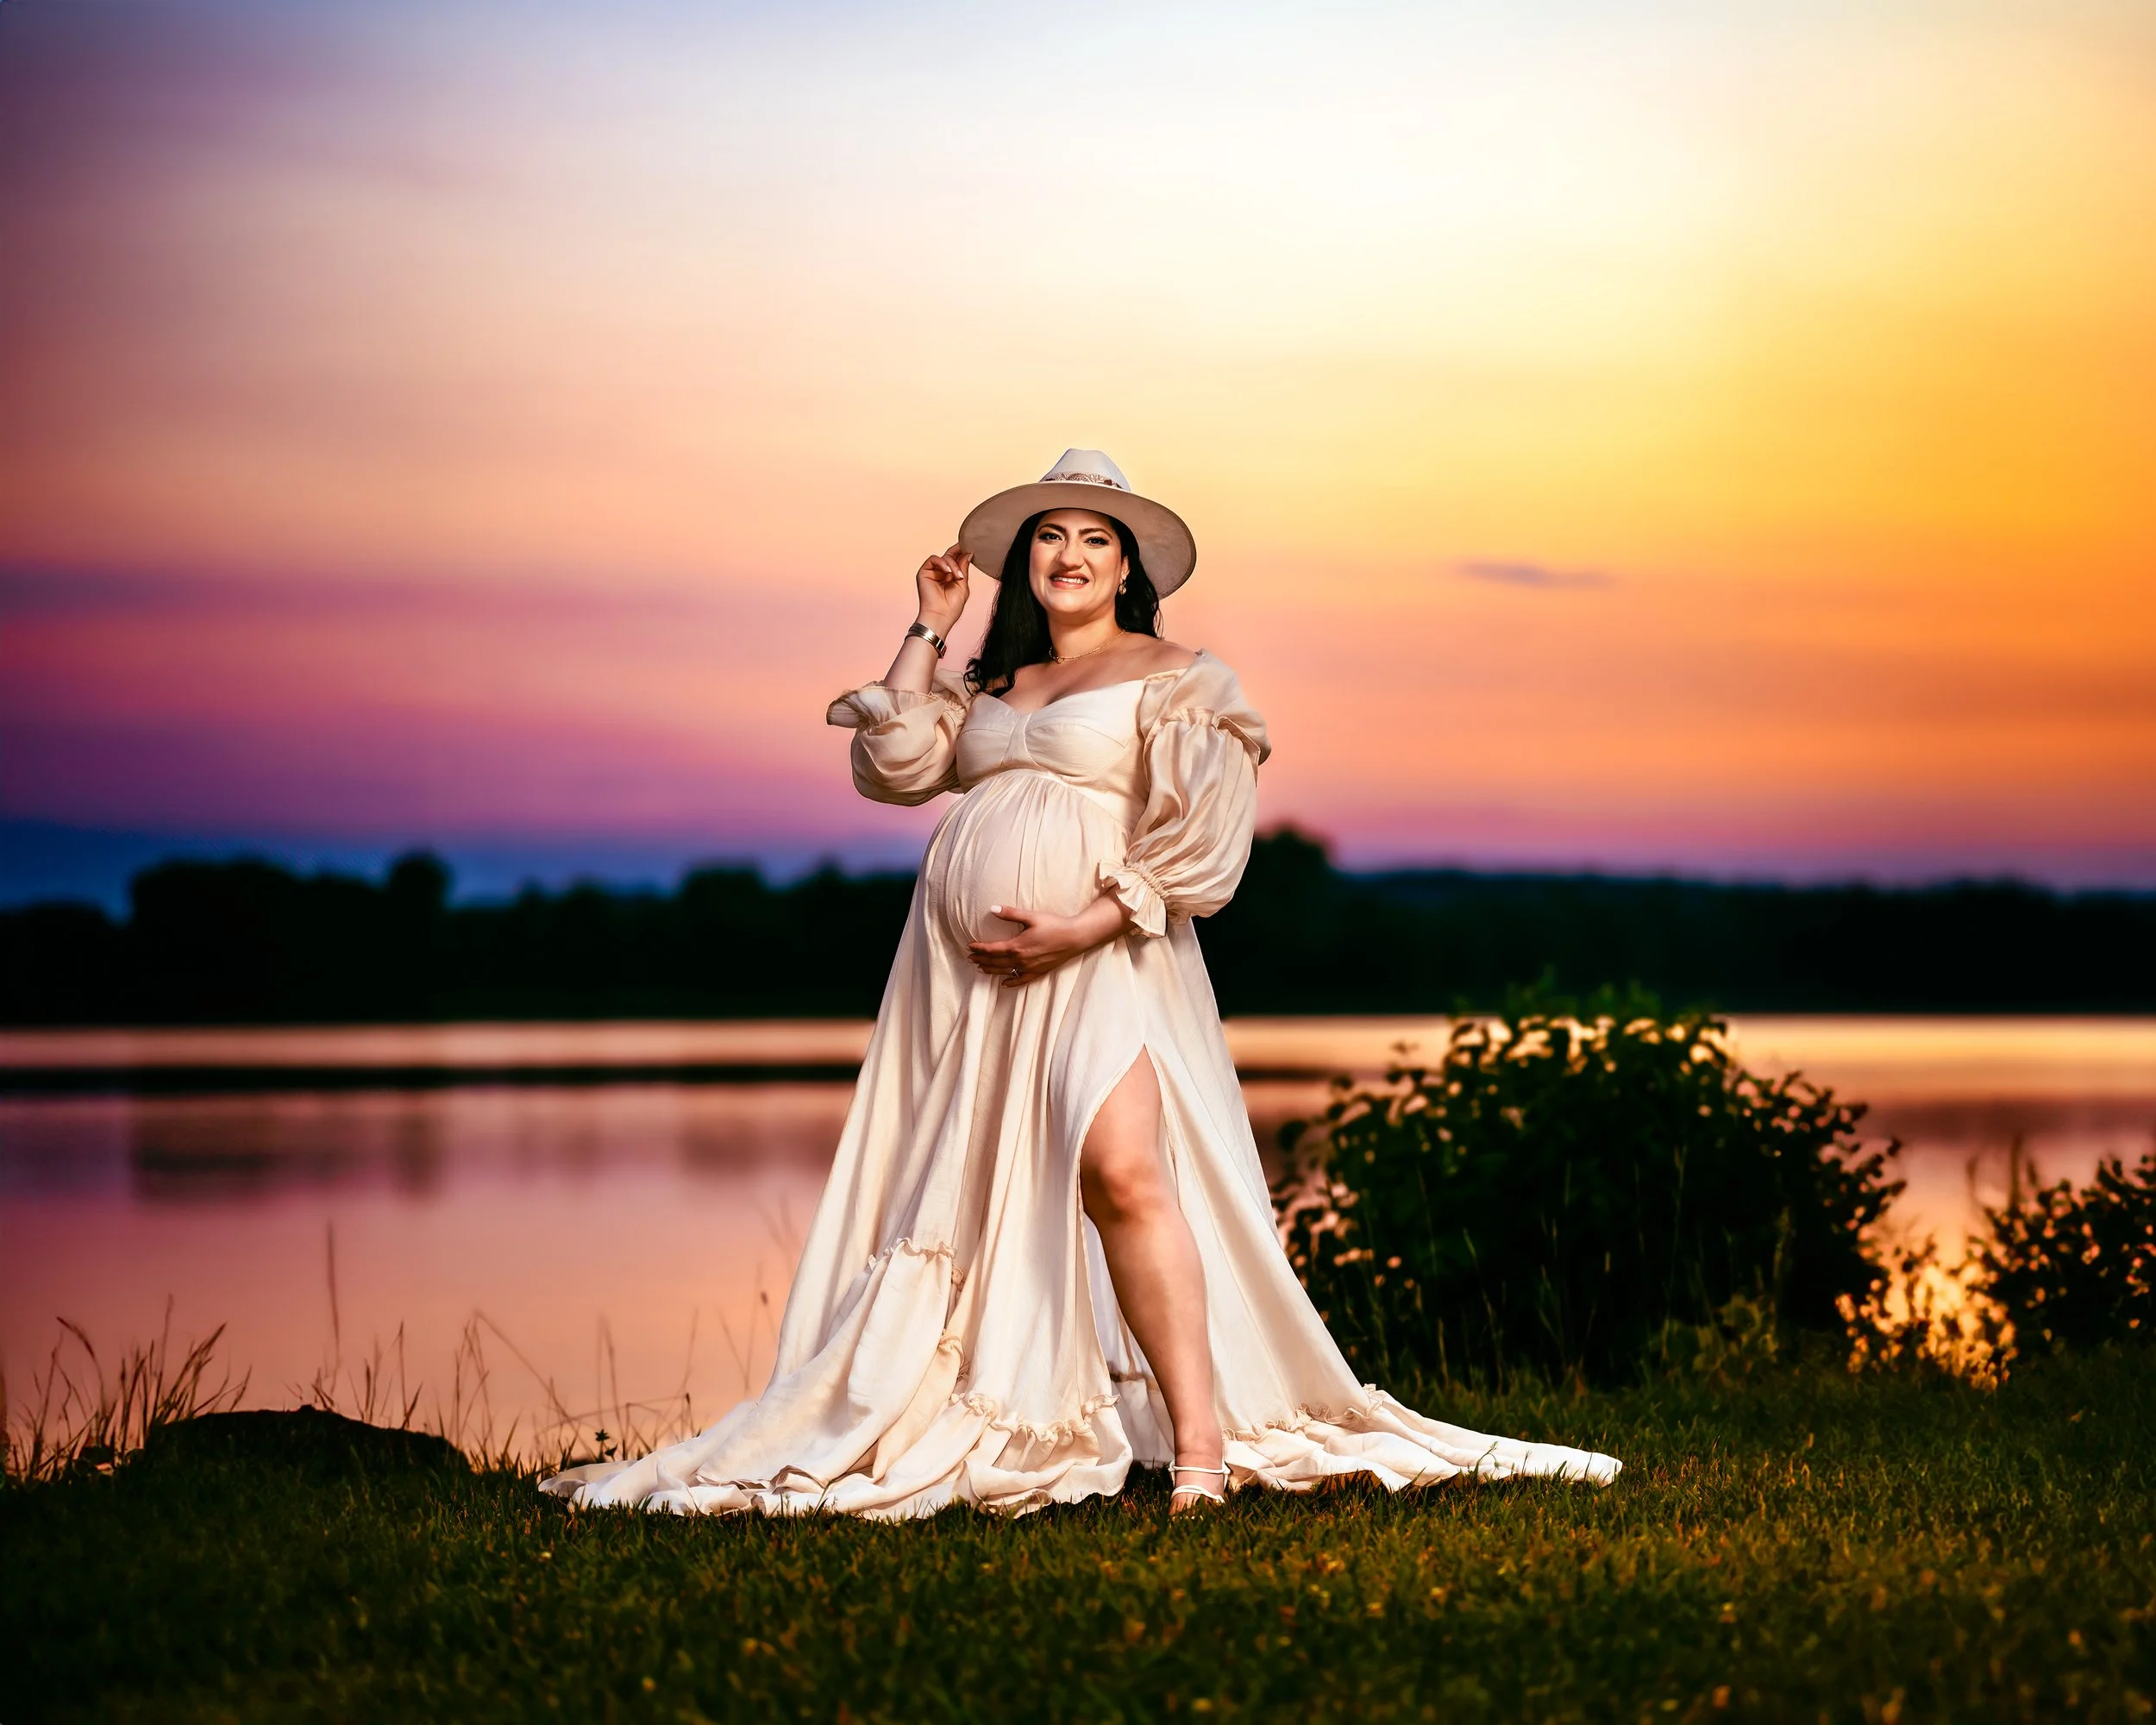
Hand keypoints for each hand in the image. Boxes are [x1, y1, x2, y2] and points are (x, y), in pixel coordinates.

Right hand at [915, 544, 971, 632]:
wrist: (940, 616)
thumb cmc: (952, 606)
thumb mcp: (963, 585)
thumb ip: (963, 568)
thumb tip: (968, 553)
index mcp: (950, 576)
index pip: (956, 559)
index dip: (962, 552)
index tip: (972, 546)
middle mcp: (941, 572)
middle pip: (950, 555)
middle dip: (959, 552)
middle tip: (969, 549)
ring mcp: (932, 572)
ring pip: (944, 557)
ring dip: (953, 565)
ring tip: (958, 577)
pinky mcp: (924, 572)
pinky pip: (933, 559)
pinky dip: (942, 563)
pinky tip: (948, 572)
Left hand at [968, 897, 1130, 986]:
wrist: (1075, 938)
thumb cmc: (1054, 925)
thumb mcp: (1031, 917)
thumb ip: (1011, 914)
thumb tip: (992, 908)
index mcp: (1017, 946)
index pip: (991, 949)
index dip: (979, 948)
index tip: (970, 946)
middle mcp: (1021, 960)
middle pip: (995, 962)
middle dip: (981, 960)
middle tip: (970, 958)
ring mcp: (1029, 968)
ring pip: (1005, 971)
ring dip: (991, 970)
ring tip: (981, 968)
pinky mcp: (1038, 972)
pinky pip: (1021, 980)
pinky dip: (1011, 982)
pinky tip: (1004, 984)